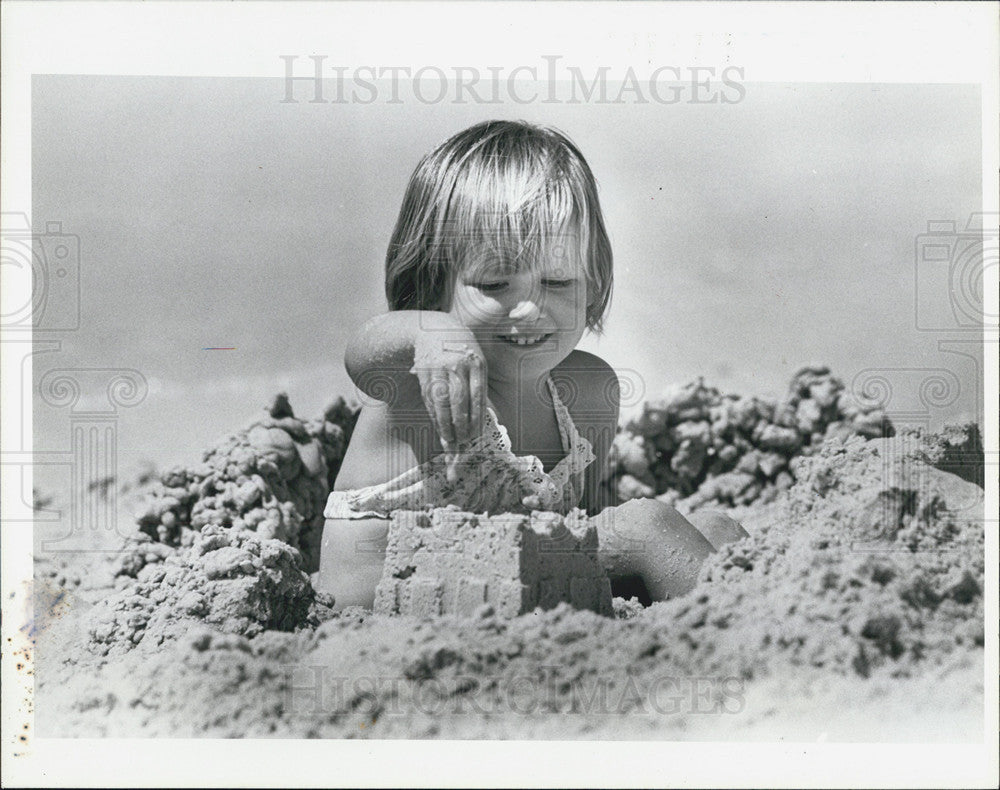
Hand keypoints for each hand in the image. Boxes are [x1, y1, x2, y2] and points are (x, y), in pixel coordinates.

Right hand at [410, 327, 486, 476]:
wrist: (436, 328)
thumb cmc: (462, 351)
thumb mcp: (476, 362)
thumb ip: (478, 386)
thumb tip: (482, 418)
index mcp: (476, 364)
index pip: (477, 397)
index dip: (476, 418)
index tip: (475, 435)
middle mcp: (458, 365)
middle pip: (459, 401)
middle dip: (461, 425)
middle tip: (462, 442)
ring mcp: (439, 367)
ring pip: (442, 401)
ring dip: (445, 423)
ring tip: (448, 438)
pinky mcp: (424, 370)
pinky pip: (429, 397)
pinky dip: (433, 413)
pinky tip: (437, 423)